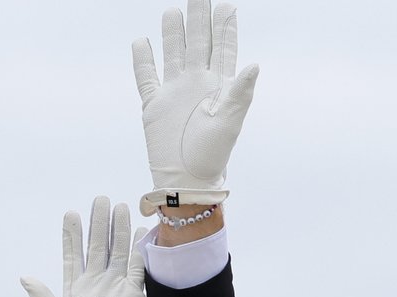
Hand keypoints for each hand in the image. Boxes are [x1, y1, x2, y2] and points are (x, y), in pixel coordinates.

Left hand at [21, 197, 153, 296]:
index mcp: (75, 287)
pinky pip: (136, 268)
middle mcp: (96, 283)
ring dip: (118, 230)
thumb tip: (25, 277)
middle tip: (101, 199)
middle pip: (98, 246)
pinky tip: (137, 232)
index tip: (71, 213)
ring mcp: (115, 287)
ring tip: (119, 207)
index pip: (74, 254)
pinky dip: (137, 251)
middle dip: (99, 223)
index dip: (72, 234)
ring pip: (118, 251)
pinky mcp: (133, 295)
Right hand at [133, 0, 259, 214]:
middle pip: (197, 43)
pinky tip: (141, 42)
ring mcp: (175, 92)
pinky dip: (143, 59)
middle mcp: (197, 84)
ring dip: (173, 33)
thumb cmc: (212, 155)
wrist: (186, 179)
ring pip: (173, 54)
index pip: (223, 49)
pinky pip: (147, 76)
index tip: (228, 6)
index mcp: (218, 87)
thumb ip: (240, 92)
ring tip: (173, 11)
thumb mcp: (230, 122)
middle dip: (198, 19)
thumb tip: (254, 64)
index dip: (225, 28)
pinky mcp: (154, 104)